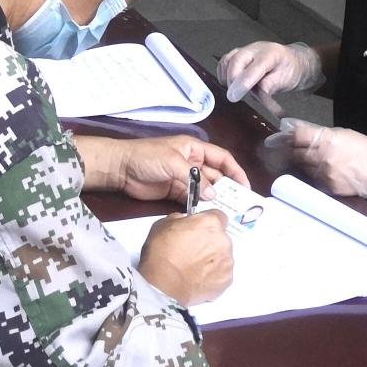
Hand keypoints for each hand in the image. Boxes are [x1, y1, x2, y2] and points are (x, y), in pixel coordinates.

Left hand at [104, 134, 246, 202]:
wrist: (121, 168)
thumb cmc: (147, 157)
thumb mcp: (172, 162)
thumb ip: (193, 178)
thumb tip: (213, 195)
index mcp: (195, 149)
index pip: (222, 159)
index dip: (235, 171)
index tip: (245, 188)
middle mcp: (193, 163)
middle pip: (217, 176)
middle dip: (228, 189)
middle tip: (241, 207)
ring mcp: (184, 179)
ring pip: (206, 190)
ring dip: (216, 201)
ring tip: (228, 215)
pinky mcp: (175, 192)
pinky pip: (193, 200)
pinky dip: (201, 207)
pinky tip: (208, 216)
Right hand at [138, 211, 233, 305]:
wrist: (163, 285)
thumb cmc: (161, 253)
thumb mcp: (163, 224)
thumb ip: (181, 219)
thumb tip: (186, 222)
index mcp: (210, 223)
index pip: (218, 216)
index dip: (207, 223)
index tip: (199, 229)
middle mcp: (224, 241)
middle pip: (221, 237)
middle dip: (210, 242)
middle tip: (192, 250)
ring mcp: (227, 262)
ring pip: (223, 256)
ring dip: (212, 259)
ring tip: (193, 267)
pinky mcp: (226, 281)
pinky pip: (222, 274)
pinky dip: (213, 275)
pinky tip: (198, 278)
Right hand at [218, 41, 323, 100]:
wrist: (292, 61)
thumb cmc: (289, 70)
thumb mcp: (286, 80)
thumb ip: (269, 86)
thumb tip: (254, 93)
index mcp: (271, 54)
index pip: (254, 67)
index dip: (243, 82)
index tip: (235, 96)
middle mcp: (255, 49)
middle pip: (236, 60)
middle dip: (232, 80)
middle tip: (234, 97)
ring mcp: (245, 50)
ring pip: (227, 60)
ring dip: (226, 77)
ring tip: (234, 91)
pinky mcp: (238, 54)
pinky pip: (225, 62)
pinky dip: (223, 74)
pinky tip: (230, 84)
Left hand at [285, 121, 366, 213]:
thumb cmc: (365, 149)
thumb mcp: (343, 134)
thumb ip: (321, 135)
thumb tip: (302, 134)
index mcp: (327, 139)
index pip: (298, 136)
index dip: (289, 136)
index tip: (284, 137)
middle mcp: (322, 156)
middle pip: (295, 153)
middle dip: (289, 151)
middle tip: (284, 150)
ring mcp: (325, 173)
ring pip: (302, 168)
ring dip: (299, 164)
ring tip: (298, 161)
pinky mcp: (328, 187)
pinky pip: (313, 180)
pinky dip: (311, 175)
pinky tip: (313, 172)